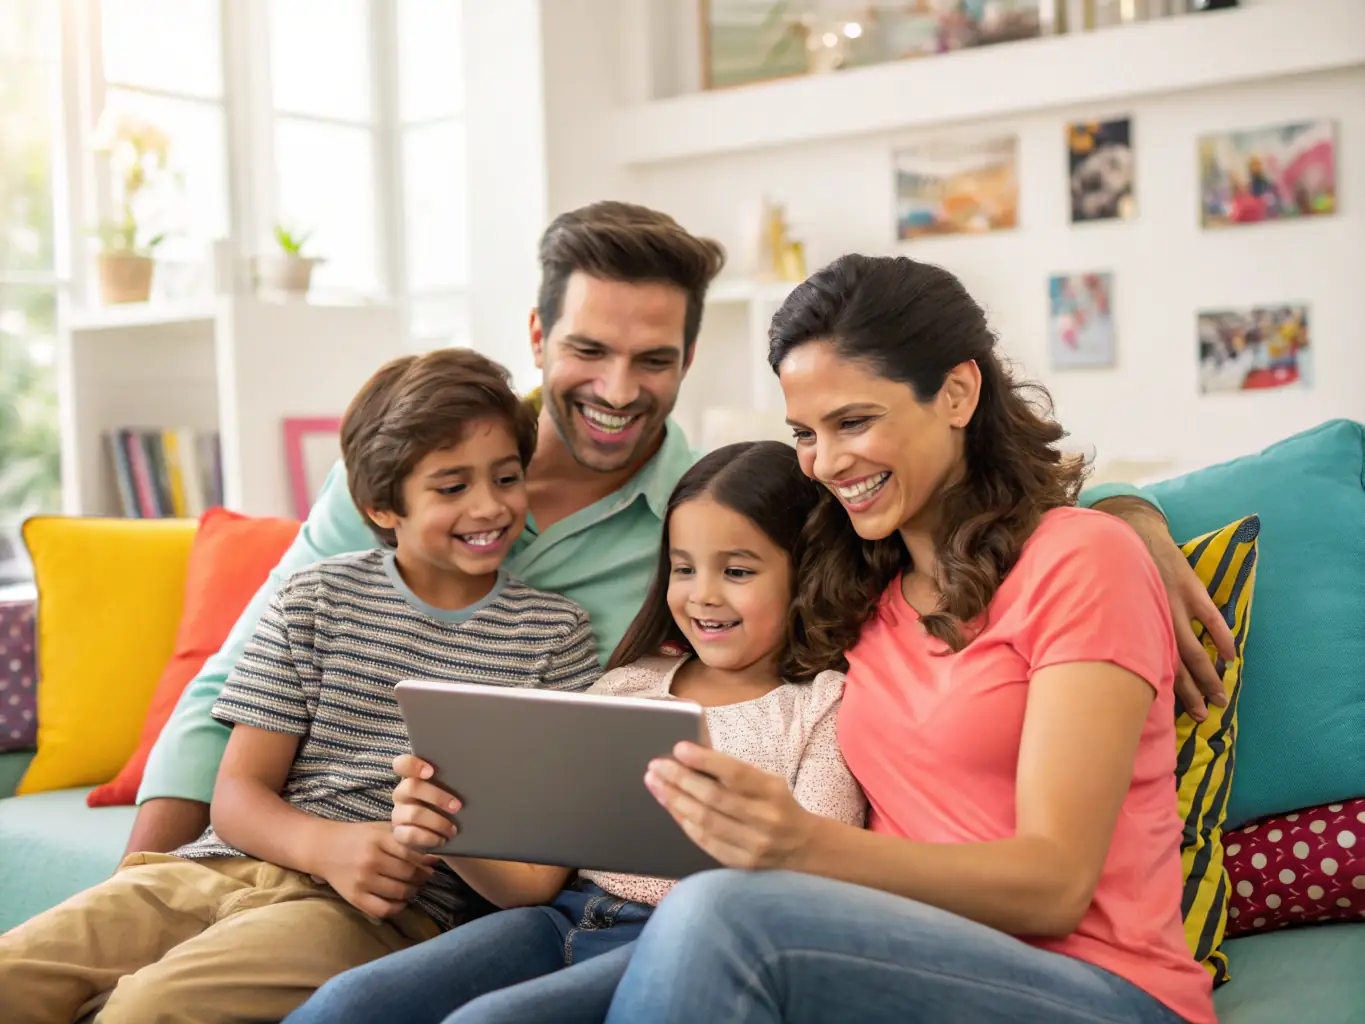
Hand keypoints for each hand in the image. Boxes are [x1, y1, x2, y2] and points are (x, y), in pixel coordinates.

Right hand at [312, 820, 437, 918]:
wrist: (324, 848)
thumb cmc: (358, 836)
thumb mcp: (380, 829)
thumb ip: (405, 839)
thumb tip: (434, 854)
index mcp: (379, 839)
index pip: (413, 853)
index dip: (427, 860)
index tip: (431, 862)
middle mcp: (371, 860)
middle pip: (410, 874)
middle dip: (423, 876)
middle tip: (425, 875)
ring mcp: (362, 881)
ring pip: (401, 892)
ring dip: (413, 891)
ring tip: (413, 885)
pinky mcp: (355, 898)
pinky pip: (384, 909)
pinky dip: (398, 907)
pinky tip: (400, 899)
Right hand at [391, 754, 461, 850]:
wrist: (440, 831)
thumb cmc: (448, 803)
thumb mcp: (450, 789)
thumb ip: (451, 779)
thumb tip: (470, 769)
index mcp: (412, 777)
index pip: (403, 764)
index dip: (413, 765)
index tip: (431, 771)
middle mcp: (402, 793)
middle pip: (411, 787)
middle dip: (437, 797)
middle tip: (457, 806)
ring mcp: (399, 813)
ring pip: (413, 813)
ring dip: (437, 822)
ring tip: (453, 829)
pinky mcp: (400, 833)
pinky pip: (410, 835)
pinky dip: (429, 838)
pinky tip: (442, 839)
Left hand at [644, 742, 816, 869]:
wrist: (804, 849)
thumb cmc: (778, 805)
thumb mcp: (768, 781)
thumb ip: (735, 772)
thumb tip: (693, 757)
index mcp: (772, 791)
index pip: (735, 773)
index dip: (705, 760)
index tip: (679, 748)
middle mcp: (764, 819)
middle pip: (713, 798)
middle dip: (679, 780)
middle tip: (656, 766)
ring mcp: (753, 845)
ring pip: (705, 821)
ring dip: (675, 801)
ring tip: (655, 784)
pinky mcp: (741, 864)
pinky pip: (705, 841)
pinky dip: (685, 823)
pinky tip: (671, 807)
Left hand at [1105, 499, 1236, 720]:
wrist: (1126, 528)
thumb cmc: (1108, 571)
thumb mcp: (1102, 602)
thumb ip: (1109, 628)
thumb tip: (1100, 662)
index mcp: (1130, 624)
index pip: (1145, 666)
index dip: (1155, 691)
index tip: (1163, 715)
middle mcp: (1152, 617)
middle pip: (1175, 664)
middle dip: (1190, 693)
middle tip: (1203, 718)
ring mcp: (1174, 602)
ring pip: (1194, 647)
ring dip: (1210, 675)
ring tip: (1220, 699)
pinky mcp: (1189, 586)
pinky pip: (1210, 616)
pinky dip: (1222, 636)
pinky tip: (1231, 656)